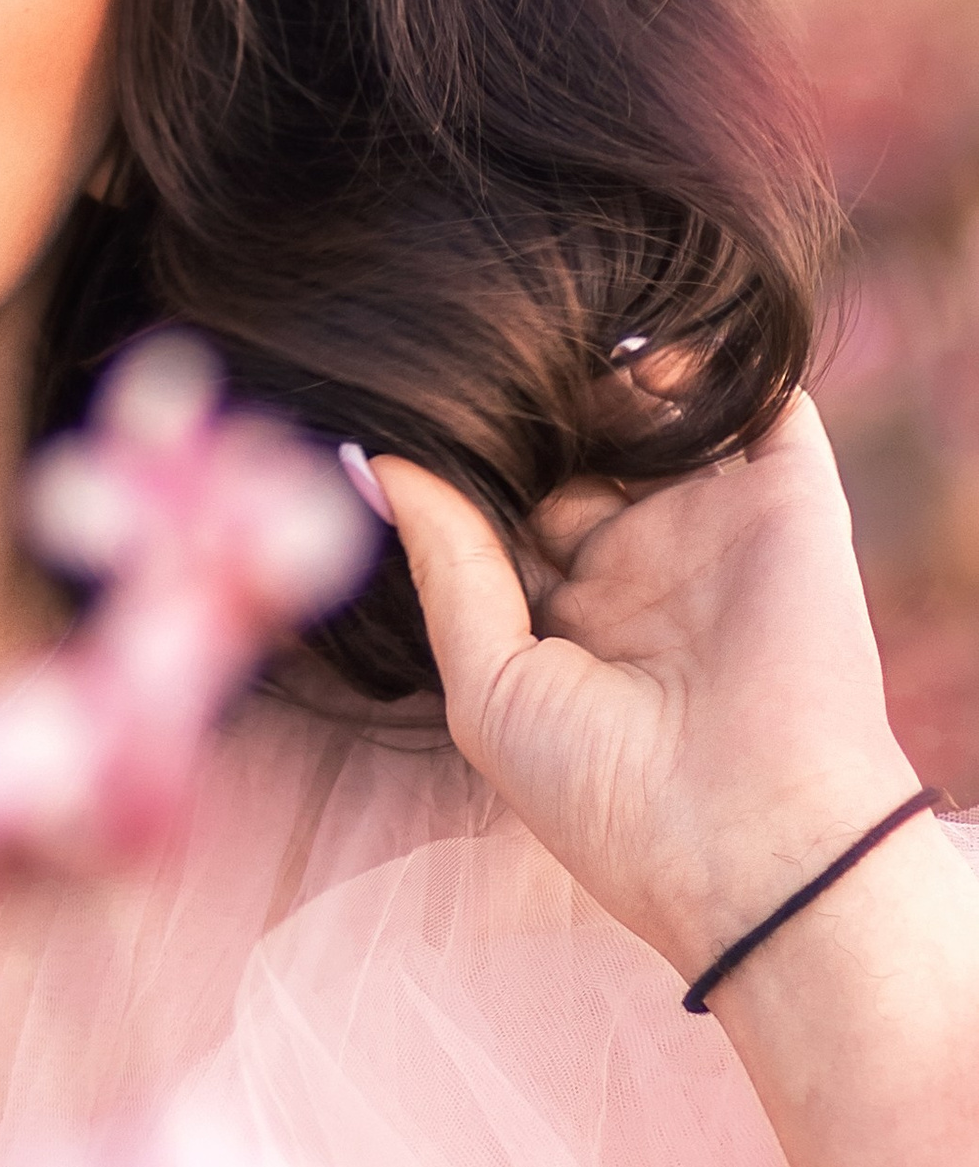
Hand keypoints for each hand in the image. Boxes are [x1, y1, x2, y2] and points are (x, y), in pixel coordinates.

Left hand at [376, 387, 921, 988]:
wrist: (753, 839)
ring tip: (548, 327)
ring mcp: (715, 529)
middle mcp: (640, 565)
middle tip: (477, 341)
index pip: (506, 507)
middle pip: (576, 450)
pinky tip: (650, 331)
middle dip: (530, 402)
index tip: (410, 393)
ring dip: (612, 371)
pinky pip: (761, 405)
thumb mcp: (488, 679)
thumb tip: (375, 460)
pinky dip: (718, 361)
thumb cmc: (604, 790)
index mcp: (564, 614)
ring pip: (659, 416)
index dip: (466, 455)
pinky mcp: (790, 503)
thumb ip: (445, 562)